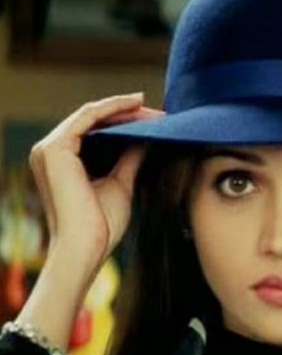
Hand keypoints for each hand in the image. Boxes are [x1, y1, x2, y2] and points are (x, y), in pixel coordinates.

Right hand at [29, 94, 163, 283]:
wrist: (86, 248)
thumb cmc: (101, 225)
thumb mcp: (120, 183)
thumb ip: (128, 158)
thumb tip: (145, 137)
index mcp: (62, 161)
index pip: (94, 129)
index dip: (123, 120)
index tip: (154, 119)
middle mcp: (50, 151)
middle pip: (93, 119)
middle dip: (127, 112)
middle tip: (159, 111)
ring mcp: (49, 149)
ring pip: (91, 114)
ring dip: (123, 107)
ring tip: (151, 106)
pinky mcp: (55, 149)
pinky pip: (88, 116)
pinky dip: (113, 108)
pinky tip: (137, 106)